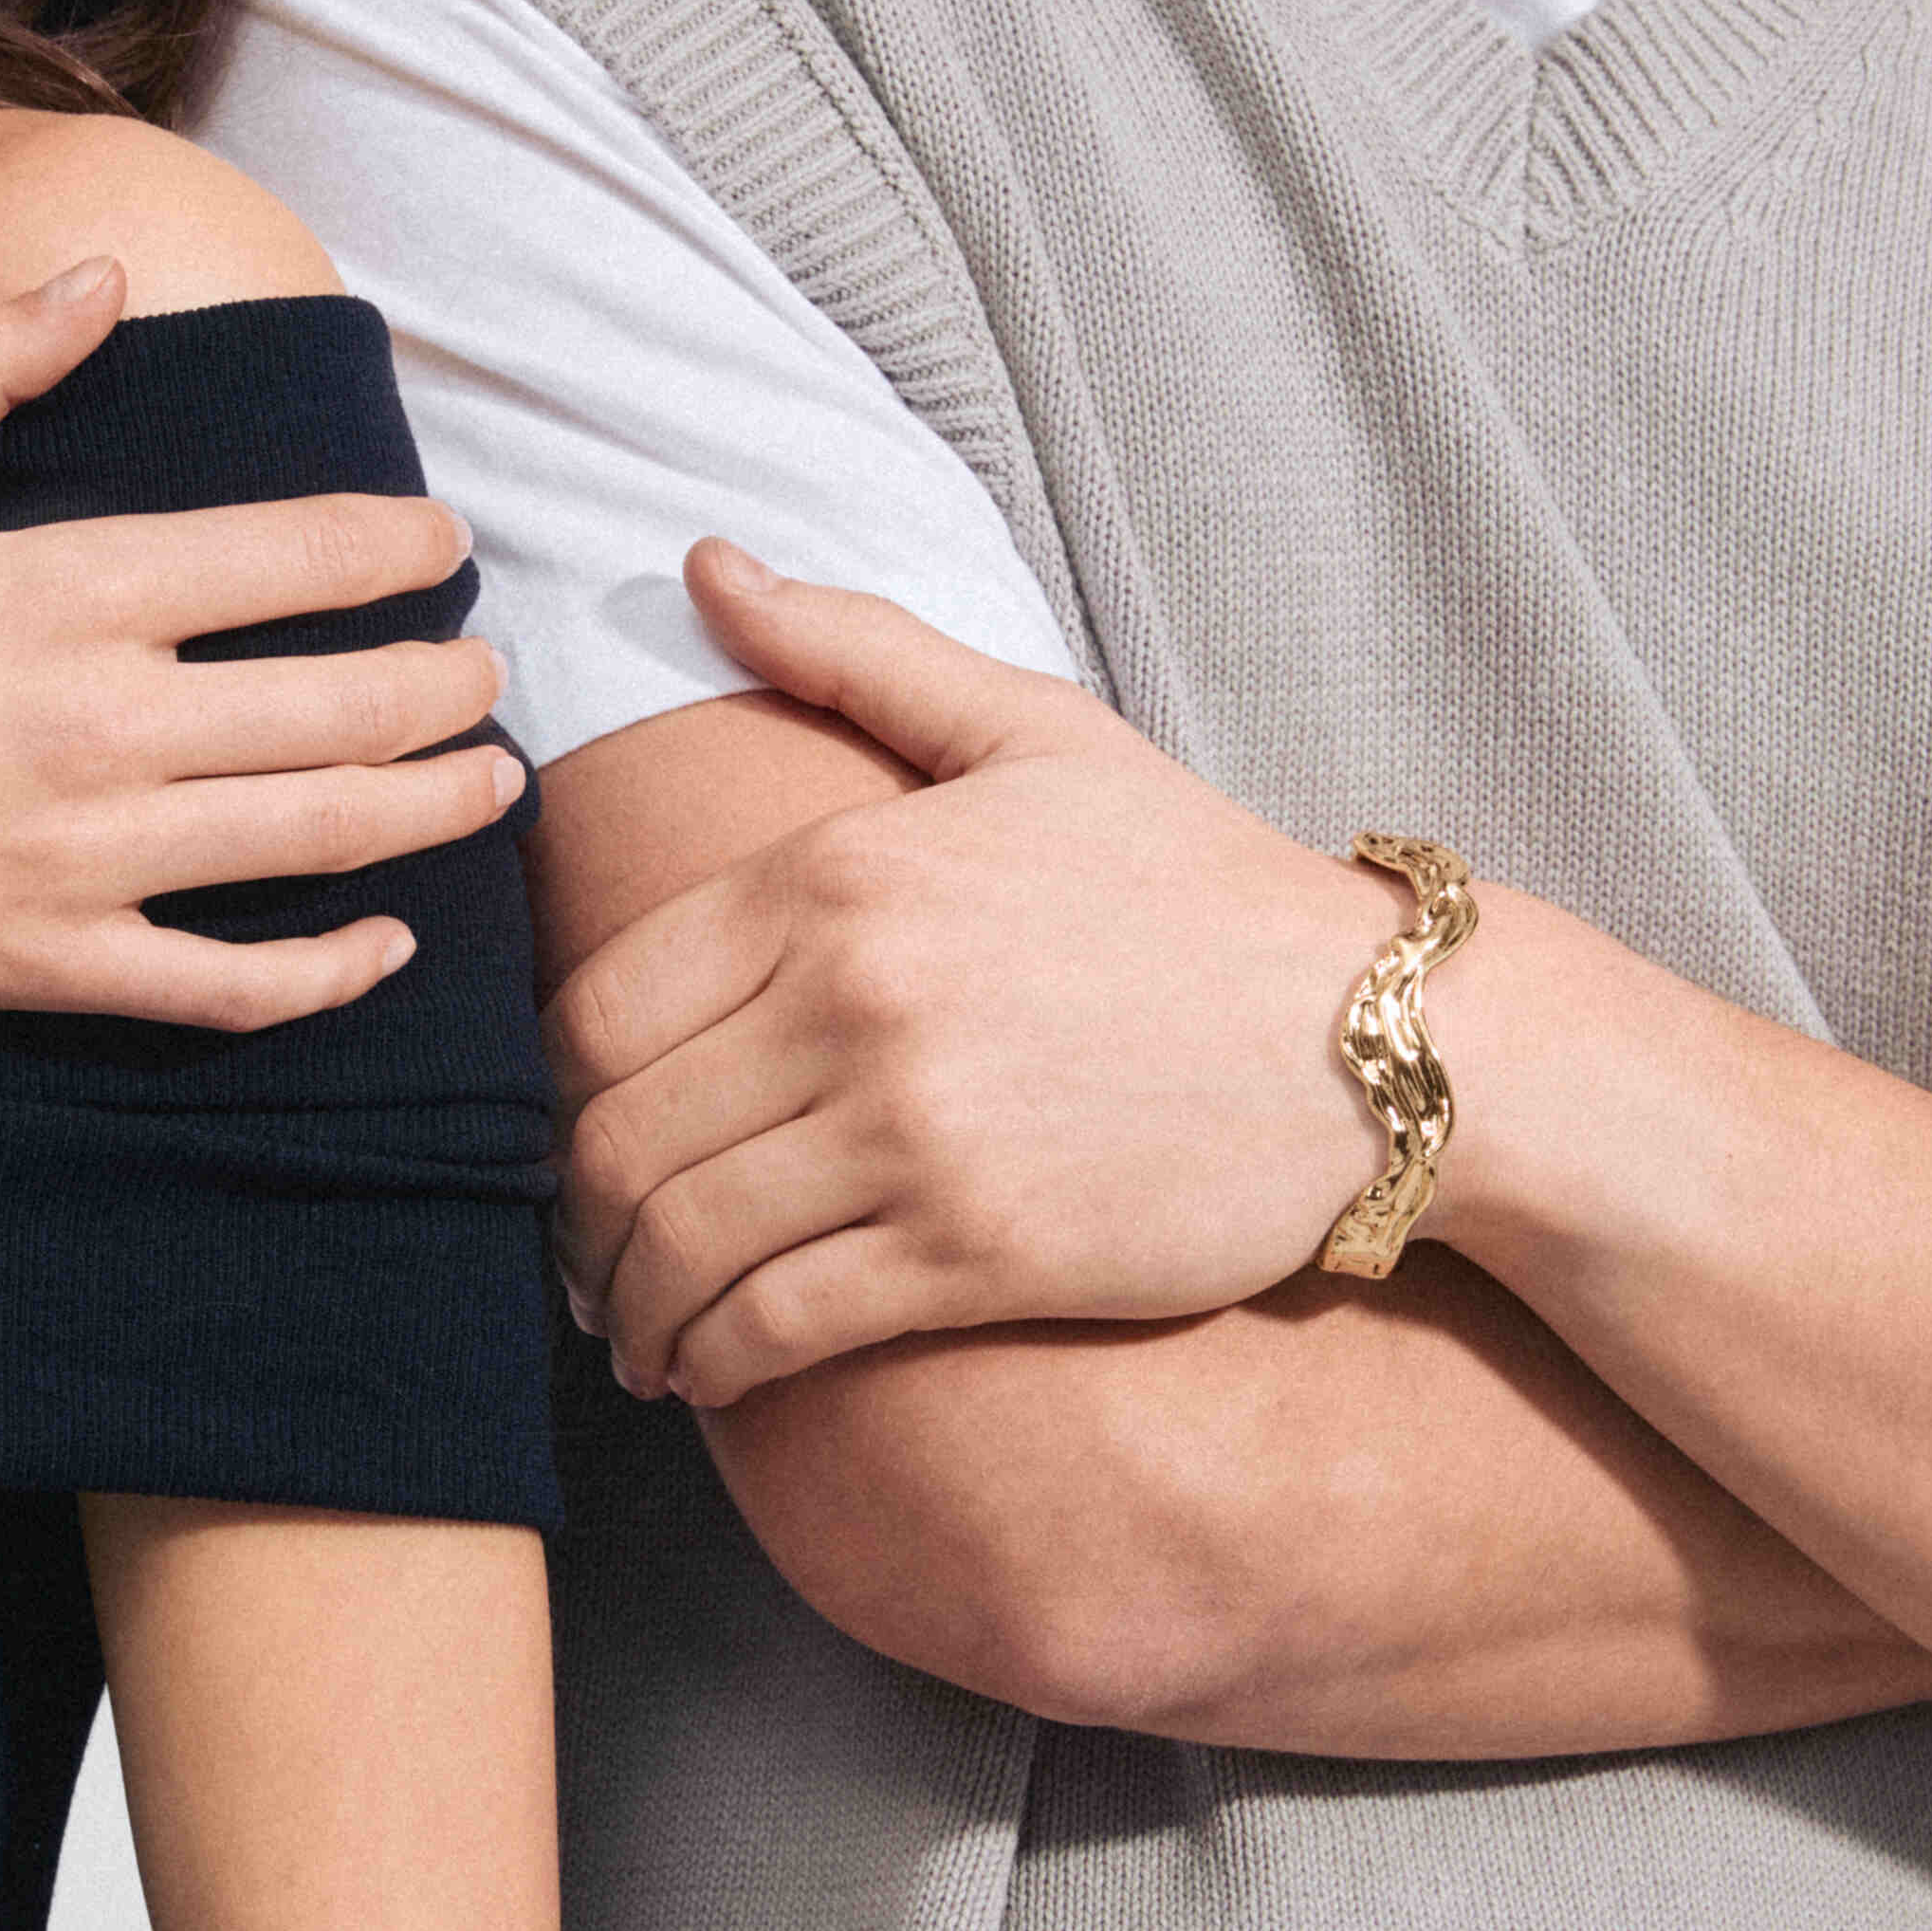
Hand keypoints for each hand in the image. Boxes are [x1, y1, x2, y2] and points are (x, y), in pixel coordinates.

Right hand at [0, 259, 520, 1046]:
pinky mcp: (52, 966)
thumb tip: (99, 273)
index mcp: (62, 594)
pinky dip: (323, 972)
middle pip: (339, 703)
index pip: (290, 557)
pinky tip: (385, 947)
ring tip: (492, 781)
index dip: (393, 546)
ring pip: (316, 835)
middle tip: (489, 672)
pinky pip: (224, 985)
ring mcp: (86, 859)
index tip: (445, 541)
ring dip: (430, 809)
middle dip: (444, 684)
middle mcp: (102, 727)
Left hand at [548, 542, 1390, 1407]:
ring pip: (677, 1239)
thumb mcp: (1029, 729)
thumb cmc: (1194, 879)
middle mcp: (848, 1000)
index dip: (554, 1087)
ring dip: (623, 1302)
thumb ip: (851, 649)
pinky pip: (774, 1324)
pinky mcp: (974, 1253)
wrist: (1377, 1034)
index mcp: (833, 874)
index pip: (598, 1005)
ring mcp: (908, 1133)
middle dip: (572, 1210)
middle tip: (579, 1245)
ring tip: (627, 1323)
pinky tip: (702, 1367)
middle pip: (615, 1134)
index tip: (570, 1125)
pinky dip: (707, 1359)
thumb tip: (702, 563)